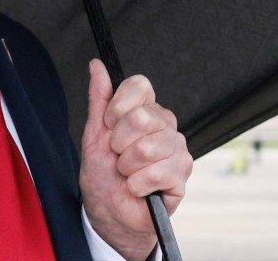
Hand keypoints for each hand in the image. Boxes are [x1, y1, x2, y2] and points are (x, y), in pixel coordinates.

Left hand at [80, 58, 192, 259]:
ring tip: (128, 174)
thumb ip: (99, 98)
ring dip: (127, 168)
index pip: (140, 85)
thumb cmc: (103, 174)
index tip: (108, 126)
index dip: (118, 107)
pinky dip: (137, 185)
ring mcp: (177, 148)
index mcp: (146, 110)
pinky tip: (138, 189)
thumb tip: (97, 64)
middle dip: (119, 143)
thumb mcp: (94, 134)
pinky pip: (157, 172)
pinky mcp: (182, 174)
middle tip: (118, 157)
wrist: (109, 213)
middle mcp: (166, 124)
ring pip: (147, 147)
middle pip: (141, 117)